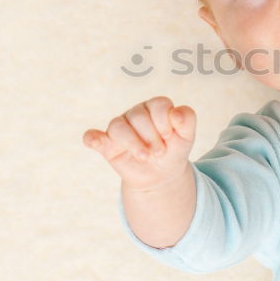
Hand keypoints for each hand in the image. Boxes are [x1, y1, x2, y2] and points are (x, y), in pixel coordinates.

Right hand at [82, 96, 196, 191]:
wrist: (162, 176)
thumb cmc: (174, 150)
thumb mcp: (187, 137)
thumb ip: (187, 120)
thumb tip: (175, 112)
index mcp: (155, 107)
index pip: (158, 104)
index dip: (164, 121)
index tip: (169, 137)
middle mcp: (136, 113)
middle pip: (138, 116)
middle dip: (151, 137)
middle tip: (159, 152)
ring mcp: (120, 127)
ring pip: (118, 126)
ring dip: (132, 143)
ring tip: (145, 157)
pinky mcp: (107, 144)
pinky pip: (93, 137)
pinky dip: (92, 138)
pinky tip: (94, 142)